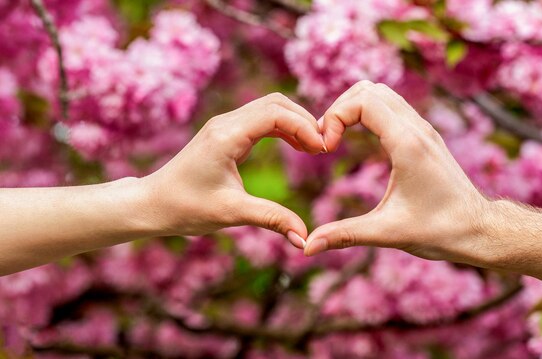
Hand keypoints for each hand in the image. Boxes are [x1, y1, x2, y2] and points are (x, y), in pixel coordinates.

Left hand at [143, 93, 324, 247]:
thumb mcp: (231, 213)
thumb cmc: (185, 208)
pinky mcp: (225, 133)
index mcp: (226, 136)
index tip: (323, 149)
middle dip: (304, 120)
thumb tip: (304, 238)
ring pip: (269, 107)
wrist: (153, 204)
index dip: (304, 126)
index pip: (275, 114)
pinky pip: (261, 119)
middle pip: (276, 103)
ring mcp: (224, 125)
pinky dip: (283, 128)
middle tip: (324, 146)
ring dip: (295, 122)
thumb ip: (271, 219)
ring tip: (314, 147)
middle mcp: (225, 123)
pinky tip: (296, 146)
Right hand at [304, 81, 490, 265]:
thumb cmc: (440, 231)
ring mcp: (423, 129)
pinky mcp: (425, 136)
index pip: (363, 101)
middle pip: (368, 89)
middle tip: (326, 141)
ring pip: (381, 93)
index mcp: (408, 144)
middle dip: (339, 108)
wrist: (479, 230)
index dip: (335, 116)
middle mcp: (417, 129)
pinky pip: (391, 107)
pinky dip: (368, 113)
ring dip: (353, 107)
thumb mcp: (388, 232)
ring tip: (337, 138)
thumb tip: (307, 247)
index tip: (326, 148)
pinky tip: (357, 141)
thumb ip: (345, 235)